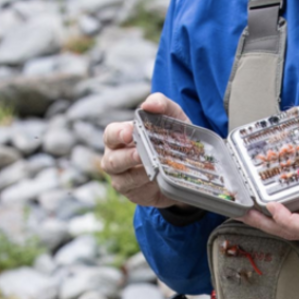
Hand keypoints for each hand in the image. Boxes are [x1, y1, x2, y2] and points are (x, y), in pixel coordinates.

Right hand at [101, 93, 191, 209]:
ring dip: (136, 174)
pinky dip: (146, 186)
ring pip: (121, 179)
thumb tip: (149, 104)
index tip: (130, 132)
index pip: (111, 134)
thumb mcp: (172, 117)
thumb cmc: (171, 137)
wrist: (187, 166)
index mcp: (121, 137)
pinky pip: (136, 191)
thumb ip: (162, 104)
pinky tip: (156, 181)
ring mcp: (123, 177)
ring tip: (151, 169)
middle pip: (111, 160)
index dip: (118, 134)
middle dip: (125, 157)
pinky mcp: (134, 193)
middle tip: (140, 153)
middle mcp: (116, 157)